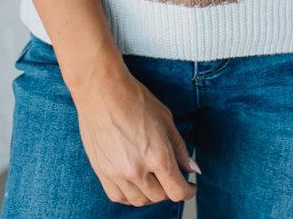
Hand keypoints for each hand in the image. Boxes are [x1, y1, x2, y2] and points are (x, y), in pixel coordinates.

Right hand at [71, 63, 199, 206]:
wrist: (101, 91)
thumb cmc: (134, 99)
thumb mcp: (166, 119)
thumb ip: (179, 148)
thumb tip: (191, 169)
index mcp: (157, 156)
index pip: (177, 190)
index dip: (188, 191)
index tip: (190, 187)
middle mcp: (137, 170)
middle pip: (159, 197)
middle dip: (170, 189)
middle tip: (171, 176)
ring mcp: (117, 173)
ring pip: (139, 200)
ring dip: (150, 194)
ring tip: (154, 179)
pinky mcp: (101, 172)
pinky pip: (119, 197)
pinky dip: (130, 195)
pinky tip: (135, 183)